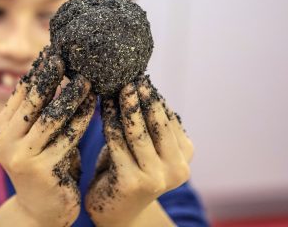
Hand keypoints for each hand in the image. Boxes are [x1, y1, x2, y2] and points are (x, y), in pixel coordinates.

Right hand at [0, 48, 96, 226]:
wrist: (43, 210)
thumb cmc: (47, 164)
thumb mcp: (37, 134)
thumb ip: (41, 109)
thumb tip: (54, 68)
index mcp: (2, 128)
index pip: (21, 92)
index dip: (39, 71)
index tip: (55, 51)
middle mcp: (4, 141)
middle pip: (32, 101)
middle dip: (50, 77)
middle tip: (67, 56)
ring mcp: (20, 157)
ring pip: (50, 118)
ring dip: (70, 96)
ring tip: (87, 79)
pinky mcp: (40, 170)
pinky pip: (67, 138)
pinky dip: (81, 119)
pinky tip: (94, 106)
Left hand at [85, 75, 193, 226]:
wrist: (117, 214)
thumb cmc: (129, 171)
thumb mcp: (146, 146)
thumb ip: (149, 123)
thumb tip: (140, 83)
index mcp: (186, 154)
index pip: (168, 117)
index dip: (152, 96)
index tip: (138, 75)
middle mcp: (178, 168)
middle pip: (157, 123)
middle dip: (142, 97)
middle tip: (129, 76)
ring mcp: (157, 178)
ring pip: (138, 132)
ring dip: (124, 107)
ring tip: (112, 87)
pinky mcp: (133, 183)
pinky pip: (118, 144)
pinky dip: (110, 122)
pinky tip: (101, 108)